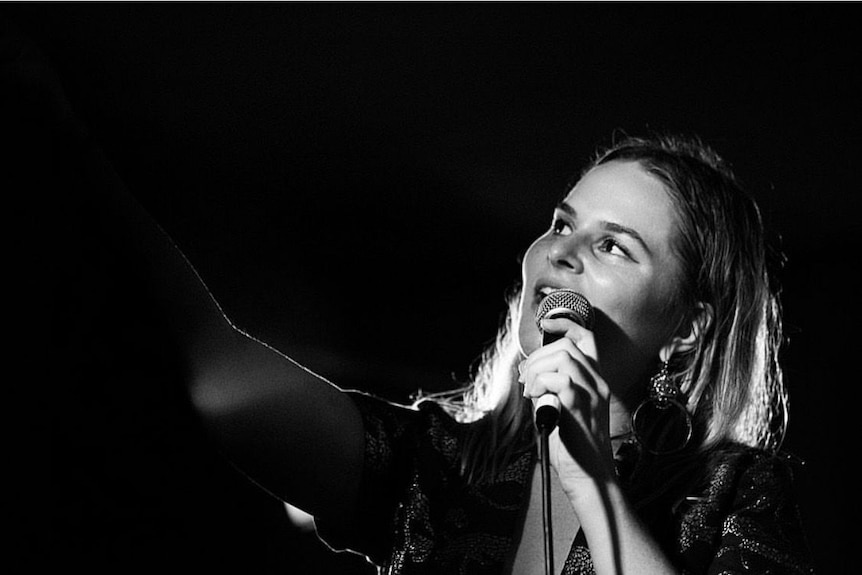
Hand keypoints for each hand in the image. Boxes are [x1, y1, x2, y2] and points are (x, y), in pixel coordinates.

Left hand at [519, 317, 616, 503]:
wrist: (590, 478)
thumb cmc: (574, 447)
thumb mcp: (560, 410)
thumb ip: (549, 389)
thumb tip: (529, 375)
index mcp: (595, 382)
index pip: (587, 340)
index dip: (566, 325)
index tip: (546, 324)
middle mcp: (598, 385)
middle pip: (569, 347)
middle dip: (539, 355)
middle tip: (525, 377)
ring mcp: (592, 396)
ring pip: (565, 359)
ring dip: (538, 369)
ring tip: (530, 389)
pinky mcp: (581, 410)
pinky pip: (562, 382)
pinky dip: (542, 383)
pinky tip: (535, 398)